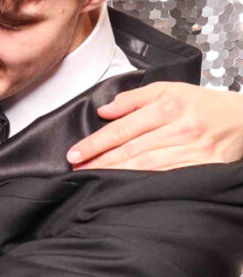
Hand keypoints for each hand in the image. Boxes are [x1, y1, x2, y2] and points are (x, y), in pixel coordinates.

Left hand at [67, 82, 242, 170]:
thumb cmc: (202, 104)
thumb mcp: (169, 89)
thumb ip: (134, 98)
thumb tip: (104, 110)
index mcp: (168, 106)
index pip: (122, 128)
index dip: (95, 143)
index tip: (74, 154)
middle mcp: (180, 128)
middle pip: (131, 149)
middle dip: (100, 161)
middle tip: (76, 170)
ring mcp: (193, 149)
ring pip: (146, 165)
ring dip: (116, 174)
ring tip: (93, 179)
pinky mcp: (204, 166)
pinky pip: (167, 176)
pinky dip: (143, 182)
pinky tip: (124, 187)